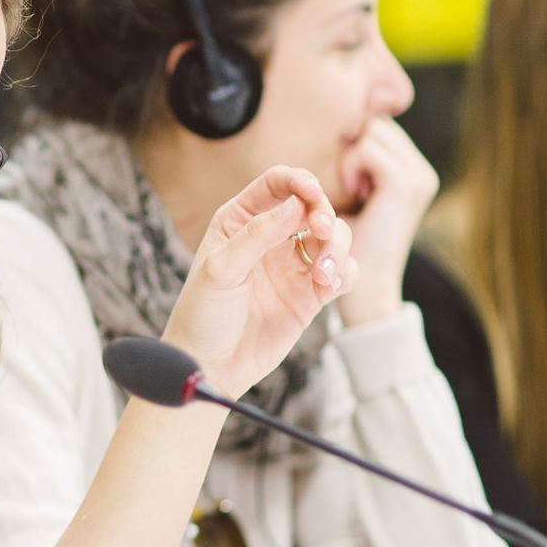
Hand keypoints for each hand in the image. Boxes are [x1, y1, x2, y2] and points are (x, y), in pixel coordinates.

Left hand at [163, 166, 356, 397]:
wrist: (210, 365)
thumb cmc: (202, 314)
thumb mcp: (220, 270)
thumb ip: (256, 235)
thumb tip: (294, 204)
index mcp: (240, 221)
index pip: (277, 184)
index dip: (299, 181)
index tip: (311, 193)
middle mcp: (269, 237)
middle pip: (313, 206)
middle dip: (324, 214)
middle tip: (321, 233)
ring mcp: (292, 265)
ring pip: (334, 236)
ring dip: (337, 247)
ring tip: (321, 273)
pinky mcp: (310, 294)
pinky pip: (342, 271)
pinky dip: (344, 273)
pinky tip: (328, 285)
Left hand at [335, 117, 437, 326]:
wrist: (362, 289)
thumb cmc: (342, 247)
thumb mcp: (345, 201)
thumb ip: (349, 169)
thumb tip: (341, 133)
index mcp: (411, 173)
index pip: (376, 128)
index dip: (351, 142)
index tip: (341, 175)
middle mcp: (420, 170)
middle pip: (374, 124)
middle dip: (350, 147)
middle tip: (344, 186)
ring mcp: (416, 176)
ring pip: (371, 132)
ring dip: (348, 159)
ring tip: (347, 194)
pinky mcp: (403, 184)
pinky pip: (366, 151)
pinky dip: (348, 168)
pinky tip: (348, 196)